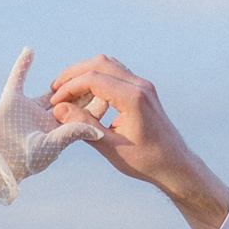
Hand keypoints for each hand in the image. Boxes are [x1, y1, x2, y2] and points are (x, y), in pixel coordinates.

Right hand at [0, 47, 100, 204]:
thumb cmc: (23, 165)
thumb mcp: (52, 149)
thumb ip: (72, 133)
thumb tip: (96, 126)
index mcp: (61, 130)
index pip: (82, 108)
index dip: (90, 98)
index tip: (102, 94)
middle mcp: (49, 119)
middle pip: (72, 96)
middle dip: (83, 85)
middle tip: (95, 77)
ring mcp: (30, 109)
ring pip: (52, 89)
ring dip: (65, 79)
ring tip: (77, 70)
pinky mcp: (10, 101)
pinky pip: (17, 80)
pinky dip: (22, 66)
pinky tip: (29, 51)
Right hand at [45, 54, 228, 228]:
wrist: (174, 164)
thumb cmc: (145, 161)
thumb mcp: (110, 147)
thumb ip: (83, 126)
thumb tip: (58, 109)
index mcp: (133, 98)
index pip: (93, 79)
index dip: (69, 88)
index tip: (54, 102)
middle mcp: (140, 86)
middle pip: (100, 63)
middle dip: (73, 74)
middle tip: (55, 89)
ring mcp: (144, 85)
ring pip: (108, 64)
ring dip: (85, 73)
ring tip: (67, 91)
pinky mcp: (143, 90)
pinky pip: (116, 74)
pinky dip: (98, 78)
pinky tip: (86, 96)